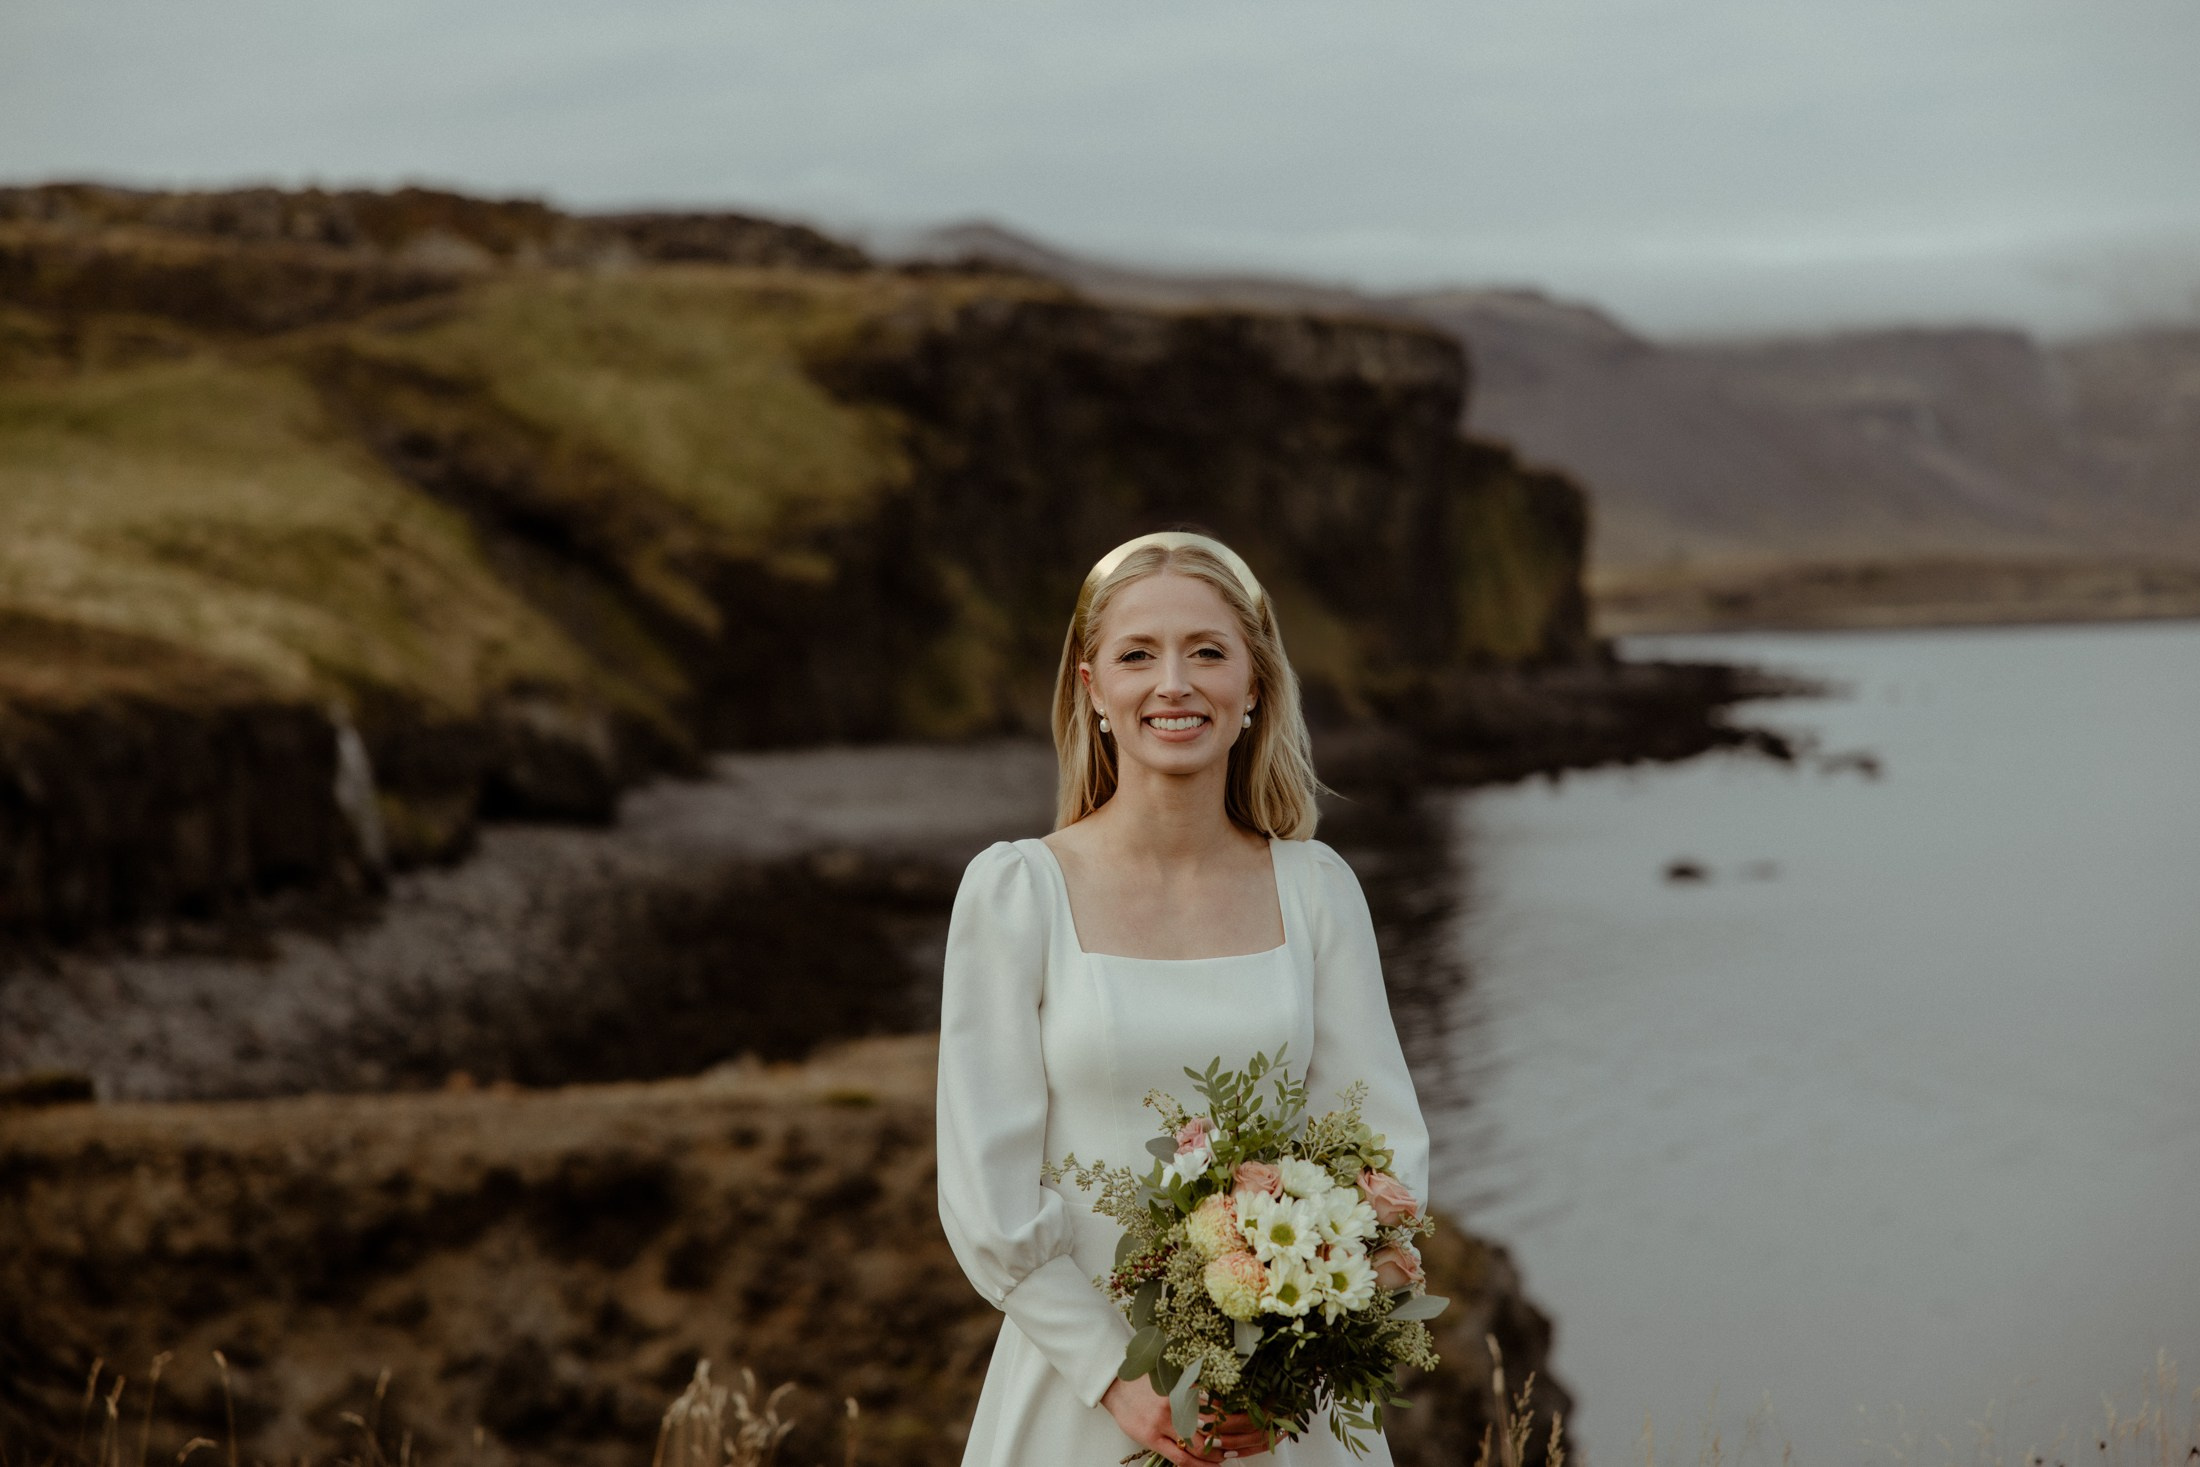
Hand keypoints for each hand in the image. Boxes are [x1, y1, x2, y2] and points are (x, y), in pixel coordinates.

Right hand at [1101, 1378, 1272, 1462]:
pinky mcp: (1152, 1437)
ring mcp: (1163, 1422)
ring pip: (1198, 1445)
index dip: (1233, 1418)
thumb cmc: (1146, 1380)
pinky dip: (1197, 1465)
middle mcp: (1175, 1405)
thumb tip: (1220, 1397)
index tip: (1245, 1424)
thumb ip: (1194, 1387)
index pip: (1216, 1405)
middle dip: (1228, 1439)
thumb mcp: (1173, 1378)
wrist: (1116, 1384)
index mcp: (1183, 1387)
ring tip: (1225, 1458)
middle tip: (1239, 1446)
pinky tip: (1208, 1466)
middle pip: (1211, 1427)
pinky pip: (1179, 1458)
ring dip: (1215, 1455)